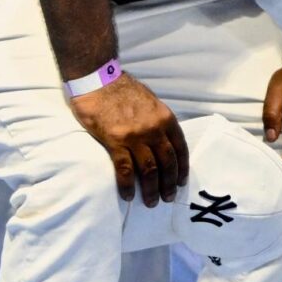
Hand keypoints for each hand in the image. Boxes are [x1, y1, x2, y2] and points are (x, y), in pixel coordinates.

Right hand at [72, 75, 188, 205]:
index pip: (180, 148)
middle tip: (168, 198)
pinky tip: (129, 196)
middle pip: (167, 162)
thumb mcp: (151, 101)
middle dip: (169, 183)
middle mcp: (154, 129)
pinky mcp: (115, 141)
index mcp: (166, 118)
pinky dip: (127, 185)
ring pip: (148, 169)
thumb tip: (163, 139)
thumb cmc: (123, 89)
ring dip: (151, 189)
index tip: (182, 182)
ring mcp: (135, 136)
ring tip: (152, 202)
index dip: (182, 168)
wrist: (99, 80)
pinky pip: (124, 169)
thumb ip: (158, 121)